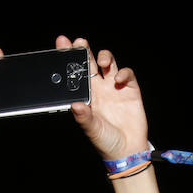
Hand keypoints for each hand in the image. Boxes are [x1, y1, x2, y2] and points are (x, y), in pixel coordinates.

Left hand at [58, 36, 147, 161]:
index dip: (69, 57)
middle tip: (79, 42)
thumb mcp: (92, 130)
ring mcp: (115, 88)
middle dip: (84, 50)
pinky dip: (123, 73)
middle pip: (90, 62)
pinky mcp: (130, 90)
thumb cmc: (105, 141)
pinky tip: (118, 79)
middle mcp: (99, 88)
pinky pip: (127, 74)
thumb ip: (84, 117)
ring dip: (104, 57)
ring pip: (109, 63)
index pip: (76, 72)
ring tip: (101, 61)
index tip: (62, 44)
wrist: (127, 151)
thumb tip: (75, 104)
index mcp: (86, 95)